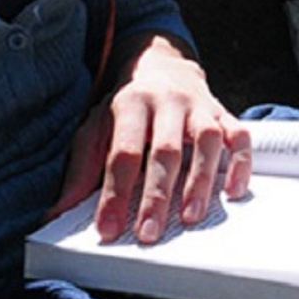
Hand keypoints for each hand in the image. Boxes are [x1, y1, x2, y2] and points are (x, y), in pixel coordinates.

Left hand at [49, 35, 251, 243]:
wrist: (161, 63)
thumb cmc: (126, 108)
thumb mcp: (95, 128)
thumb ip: (81, 170)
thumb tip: (57, 214)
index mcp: (130, 104)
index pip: (122, 153)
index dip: (115, 193)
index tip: (109, 229)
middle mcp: (167, 101)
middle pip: (165, 151)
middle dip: (157, 196)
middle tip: (150, 234)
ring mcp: (200, 106)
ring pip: (207, 142)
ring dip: (200, 182)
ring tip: (191, 218)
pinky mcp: (223, 112)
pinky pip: (240, 135)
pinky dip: (241, 163)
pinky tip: (234, 192)